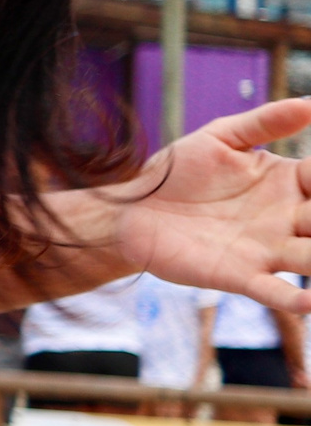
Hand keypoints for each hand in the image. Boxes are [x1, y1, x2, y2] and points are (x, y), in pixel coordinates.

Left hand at [103, 99, 310, 314]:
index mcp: (289, 185)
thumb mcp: (221, 138)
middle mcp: (288, 220)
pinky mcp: (239, 275)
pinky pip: (274, 291)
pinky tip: (310, 302)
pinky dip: (294, 300)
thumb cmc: (178, 171)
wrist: (132, 208)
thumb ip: (265, 123)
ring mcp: (267, 250)